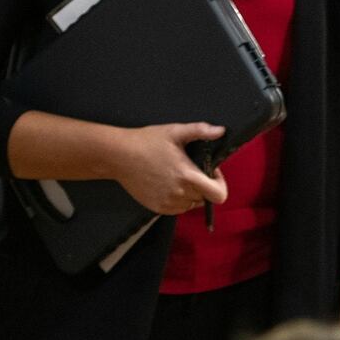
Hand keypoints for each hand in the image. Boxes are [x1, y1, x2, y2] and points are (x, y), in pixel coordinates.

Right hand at [111, 123, 229, 214]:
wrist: (118, 156)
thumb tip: (221, 131)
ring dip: (192, 193)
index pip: (219, 194)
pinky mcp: (157, 208)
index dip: (220, 184)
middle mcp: (179, 194)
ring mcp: (168, 203)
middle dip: (204, 184)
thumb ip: (200, 131)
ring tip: (178, 176)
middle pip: (205, 197)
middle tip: (191, 168)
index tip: (211, 172)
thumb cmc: (147, 142)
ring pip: (192, 204)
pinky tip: (169, 184)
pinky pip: (178, 208)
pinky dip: (179, 199)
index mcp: (187, 176)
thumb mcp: (175, 132)